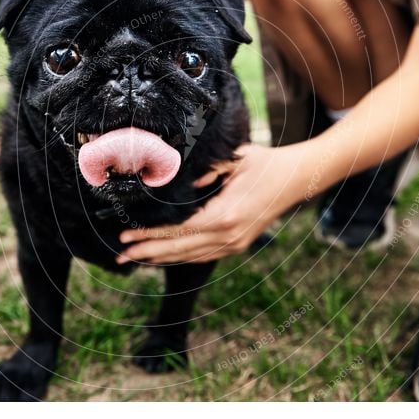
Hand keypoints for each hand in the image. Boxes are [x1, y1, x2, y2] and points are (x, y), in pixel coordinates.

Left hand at [115, 143, 304, 264]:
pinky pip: (204, 256)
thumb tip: (174, 180)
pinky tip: (166, 256)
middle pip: (179, 250)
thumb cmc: (265, 163)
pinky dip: (181, 256)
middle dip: (147, 253)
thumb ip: (203, 173)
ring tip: (137, 258)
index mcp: (224, 216)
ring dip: (162, 258)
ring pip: (190, 257)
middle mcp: (228, 236)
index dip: (149, 235)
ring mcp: (234, 244)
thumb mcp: (233, 160)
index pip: (177, 231)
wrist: (297, 178)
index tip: (126, 236)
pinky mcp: (238, 245)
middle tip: (120, 256)